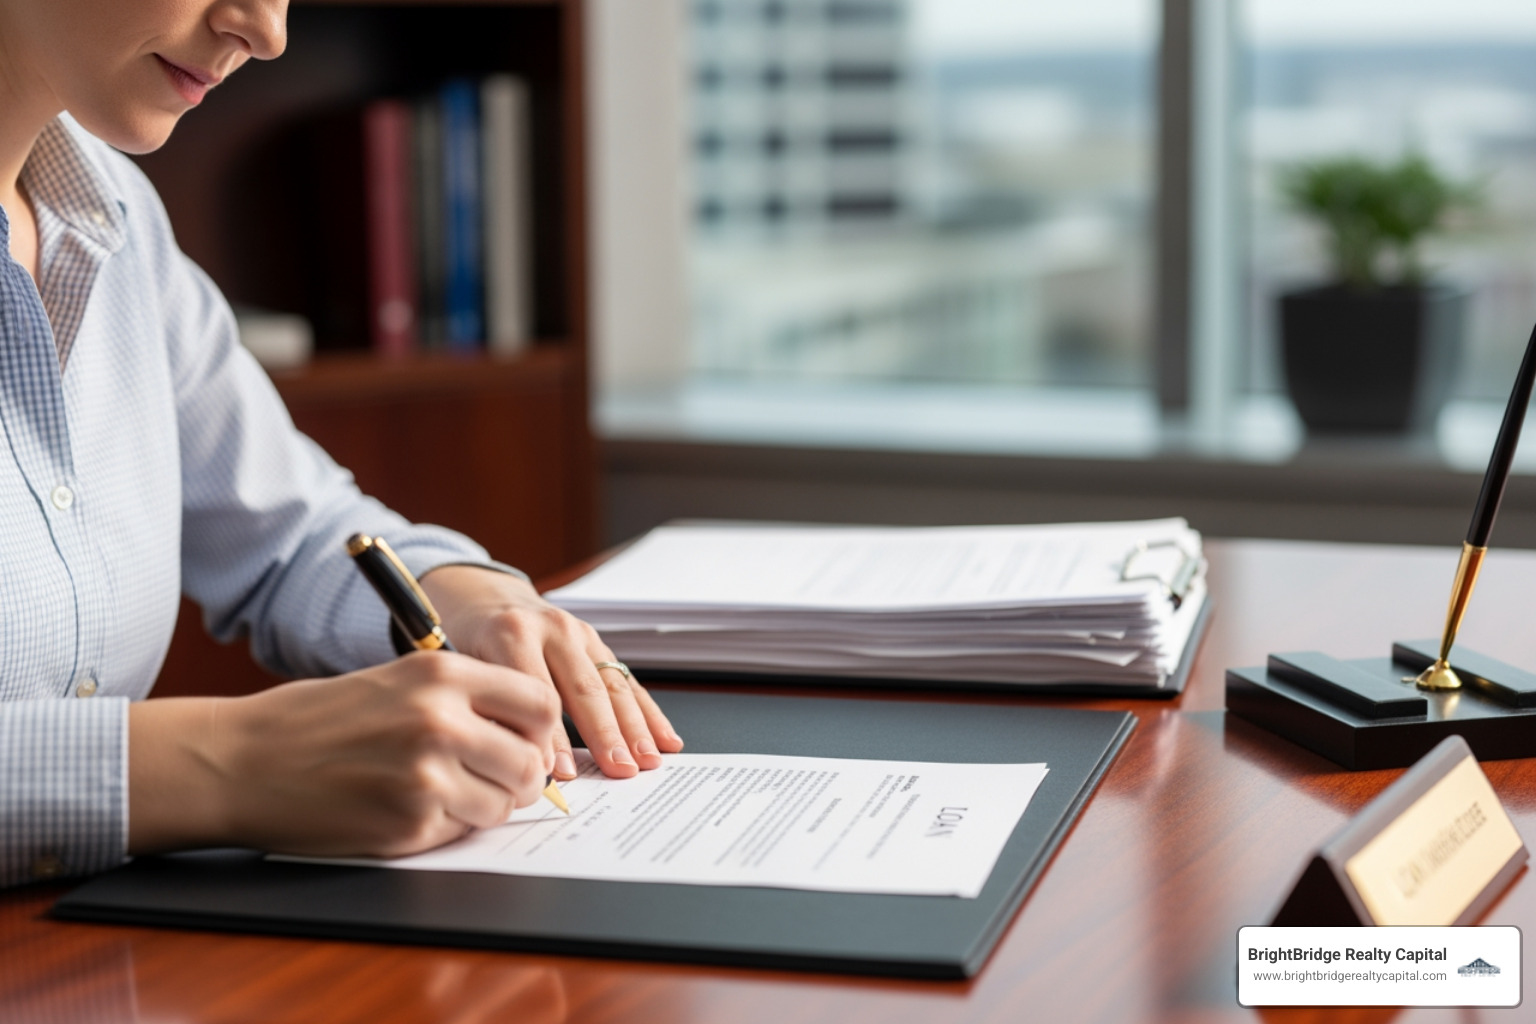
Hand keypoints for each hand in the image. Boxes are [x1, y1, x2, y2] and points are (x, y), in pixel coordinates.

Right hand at [128, 652, 561, 857]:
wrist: (240, 761)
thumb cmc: (315, 720)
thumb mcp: (398, 680)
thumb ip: (465, 697)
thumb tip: (531, 730)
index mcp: (442, 673)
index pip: (541, 705)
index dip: (539, 731)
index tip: (525, 742)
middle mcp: (441, 719)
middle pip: (531, 761)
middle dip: (519, 777)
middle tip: (494, 779)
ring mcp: (426, 775)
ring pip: (504, 804)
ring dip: (484, 805)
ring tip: (442, 792)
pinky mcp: (408, 823)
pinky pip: (460, 832)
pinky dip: (444, 827)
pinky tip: (406, 808)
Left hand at [420, 566, 683, 779]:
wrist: (480, 597)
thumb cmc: (464, 640)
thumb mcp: (460, 669)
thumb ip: (489, 709)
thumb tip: (520, 765)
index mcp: (511, 633)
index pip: (539, 693)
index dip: (552, 737)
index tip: (561, 775)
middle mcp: (551, 628)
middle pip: (585, 687)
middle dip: (605, 734)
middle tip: (619, 770)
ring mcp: (579, 632)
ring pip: (613, 684)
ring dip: (634, 727)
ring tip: (646, 761)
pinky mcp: (596, 642)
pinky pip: (627, 680)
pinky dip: (648, 712)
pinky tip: (665, 739)